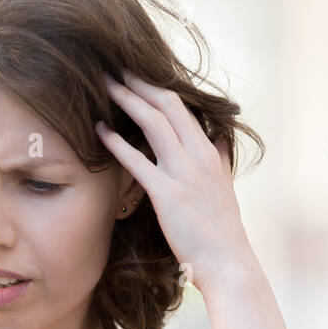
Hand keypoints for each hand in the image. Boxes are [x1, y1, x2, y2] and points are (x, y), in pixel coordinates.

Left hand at [95, 69, 253, 291]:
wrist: (228, 262)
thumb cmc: (222, 230)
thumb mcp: (224, 186)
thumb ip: (219, 159)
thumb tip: (218, 139)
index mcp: (209, 151)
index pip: (182, 106)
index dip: (157, 86)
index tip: (137, 73)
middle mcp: (198, 155)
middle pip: (167, 104)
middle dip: (139, 82)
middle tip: (115, 67)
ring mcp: (184, 173)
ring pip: (153, 123)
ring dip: (127, 100)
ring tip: (104, 85)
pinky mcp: (168, 195)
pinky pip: (138, 162)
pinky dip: (117, 143)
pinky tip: (99, 131)